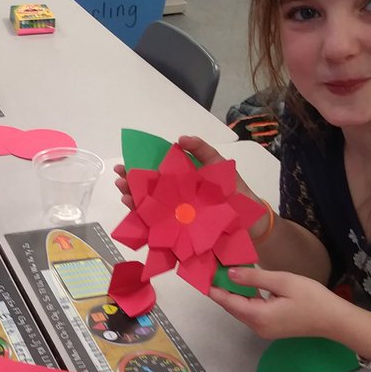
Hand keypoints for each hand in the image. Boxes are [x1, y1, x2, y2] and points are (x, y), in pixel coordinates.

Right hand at [117, 137, 269, 235]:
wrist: (250, 221)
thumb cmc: (234, 192)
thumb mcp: (219, 165)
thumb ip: (201, 150)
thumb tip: (180, 138)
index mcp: (179, 183)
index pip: (153, 174)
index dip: (137, 169)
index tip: (124, 165)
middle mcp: (173, 200)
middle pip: (146, 192)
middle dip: (130, 186)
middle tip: (120, 180)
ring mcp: (174, 217)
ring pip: (148, 210)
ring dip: (134, 203)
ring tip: (125, 196)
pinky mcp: (179, 234)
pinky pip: (158, 230)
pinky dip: (145, 225)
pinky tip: (136, 216)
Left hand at [208, 266, 352, 341]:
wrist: (335, 320)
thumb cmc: (312, 298)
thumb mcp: (283, 282)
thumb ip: (255, 279)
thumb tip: (230, 274)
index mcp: (258, 316)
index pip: (227, 301)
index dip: (214, 288)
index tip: (202, 274)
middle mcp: (256, 327)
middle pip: (232, 307)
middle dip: (222, 290)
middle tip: (213, 269)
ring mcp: (264, 330)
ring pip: (241, 310)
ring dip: (233, 294)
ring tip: (224, 274)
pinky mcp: (270, 328)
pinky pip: (251, 313)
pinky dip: (245, 300)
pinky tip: (244, 286)